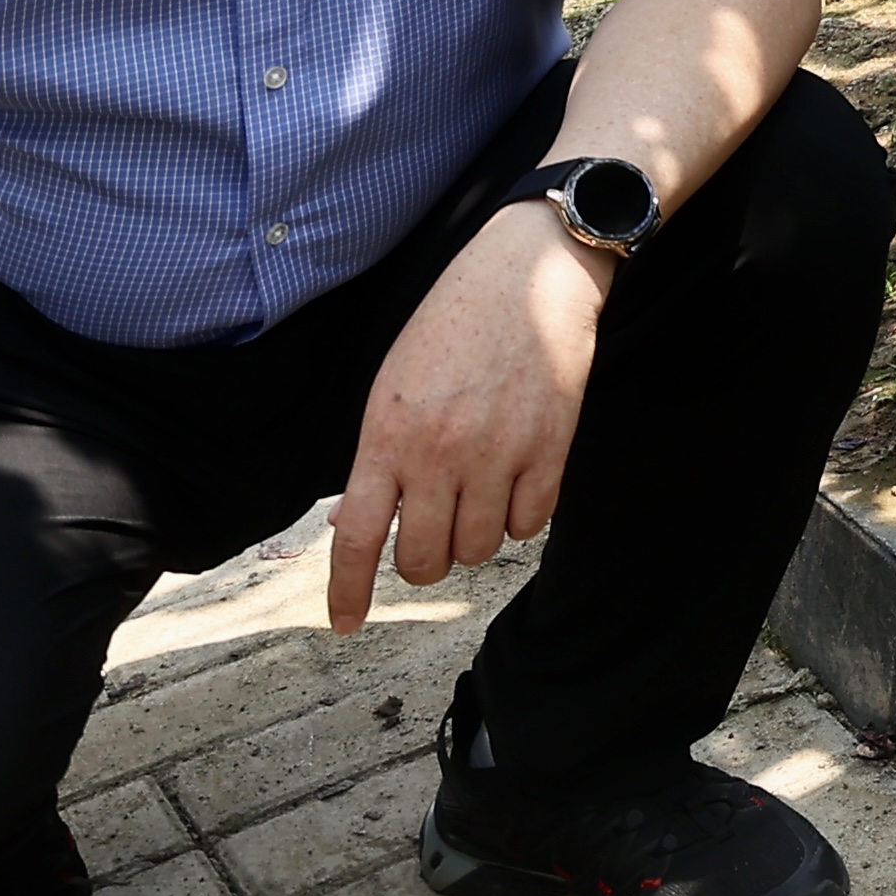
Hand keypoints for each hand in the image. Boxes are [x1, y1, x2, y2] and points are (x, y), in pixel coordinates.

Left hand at [335, 205, 609, 630]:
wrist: (530, 272)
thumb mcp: (394, 383)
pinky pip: (528, 525)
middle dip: (422, 563)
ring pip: (475, 550)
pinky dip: (518, 520)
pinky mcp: (550, 448)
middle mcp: (439, 454)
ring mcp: (498, 454)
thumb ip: (378, 455)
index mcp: (388, 436)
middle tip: (430, 536)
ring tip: (476, 500)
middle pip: (422, 561)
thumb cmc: (453, 321)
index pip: (356, 540)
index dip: (347, 594)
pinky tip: (515, 486)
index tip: (346, 624)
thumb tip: (358, 522)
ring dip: (472, 540)